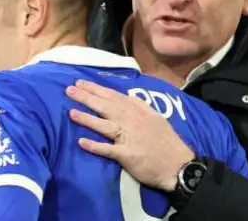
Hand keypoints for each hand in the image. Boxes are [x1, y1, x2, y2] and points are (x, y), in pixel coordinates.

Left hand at [66, 80, 194, 191]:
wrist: (178, 165)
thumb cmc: (167, 141)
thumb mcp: (157, 117)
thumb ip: (141, 106)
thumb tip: (128, 96)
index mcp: (139, 111)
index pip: (114, 96)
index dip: (96, 89)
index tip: (81, 83)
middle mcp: (132, 122)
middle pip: (106, 107)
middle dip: (87, 97)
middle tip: (69, 90)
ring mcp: (129, 138)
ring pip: (105, 125)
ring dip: (87, 118)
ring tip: (71, 112)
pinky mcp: (127, 155)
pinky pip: (108, 150)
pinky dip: (95, 146)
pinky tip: (81, 142)